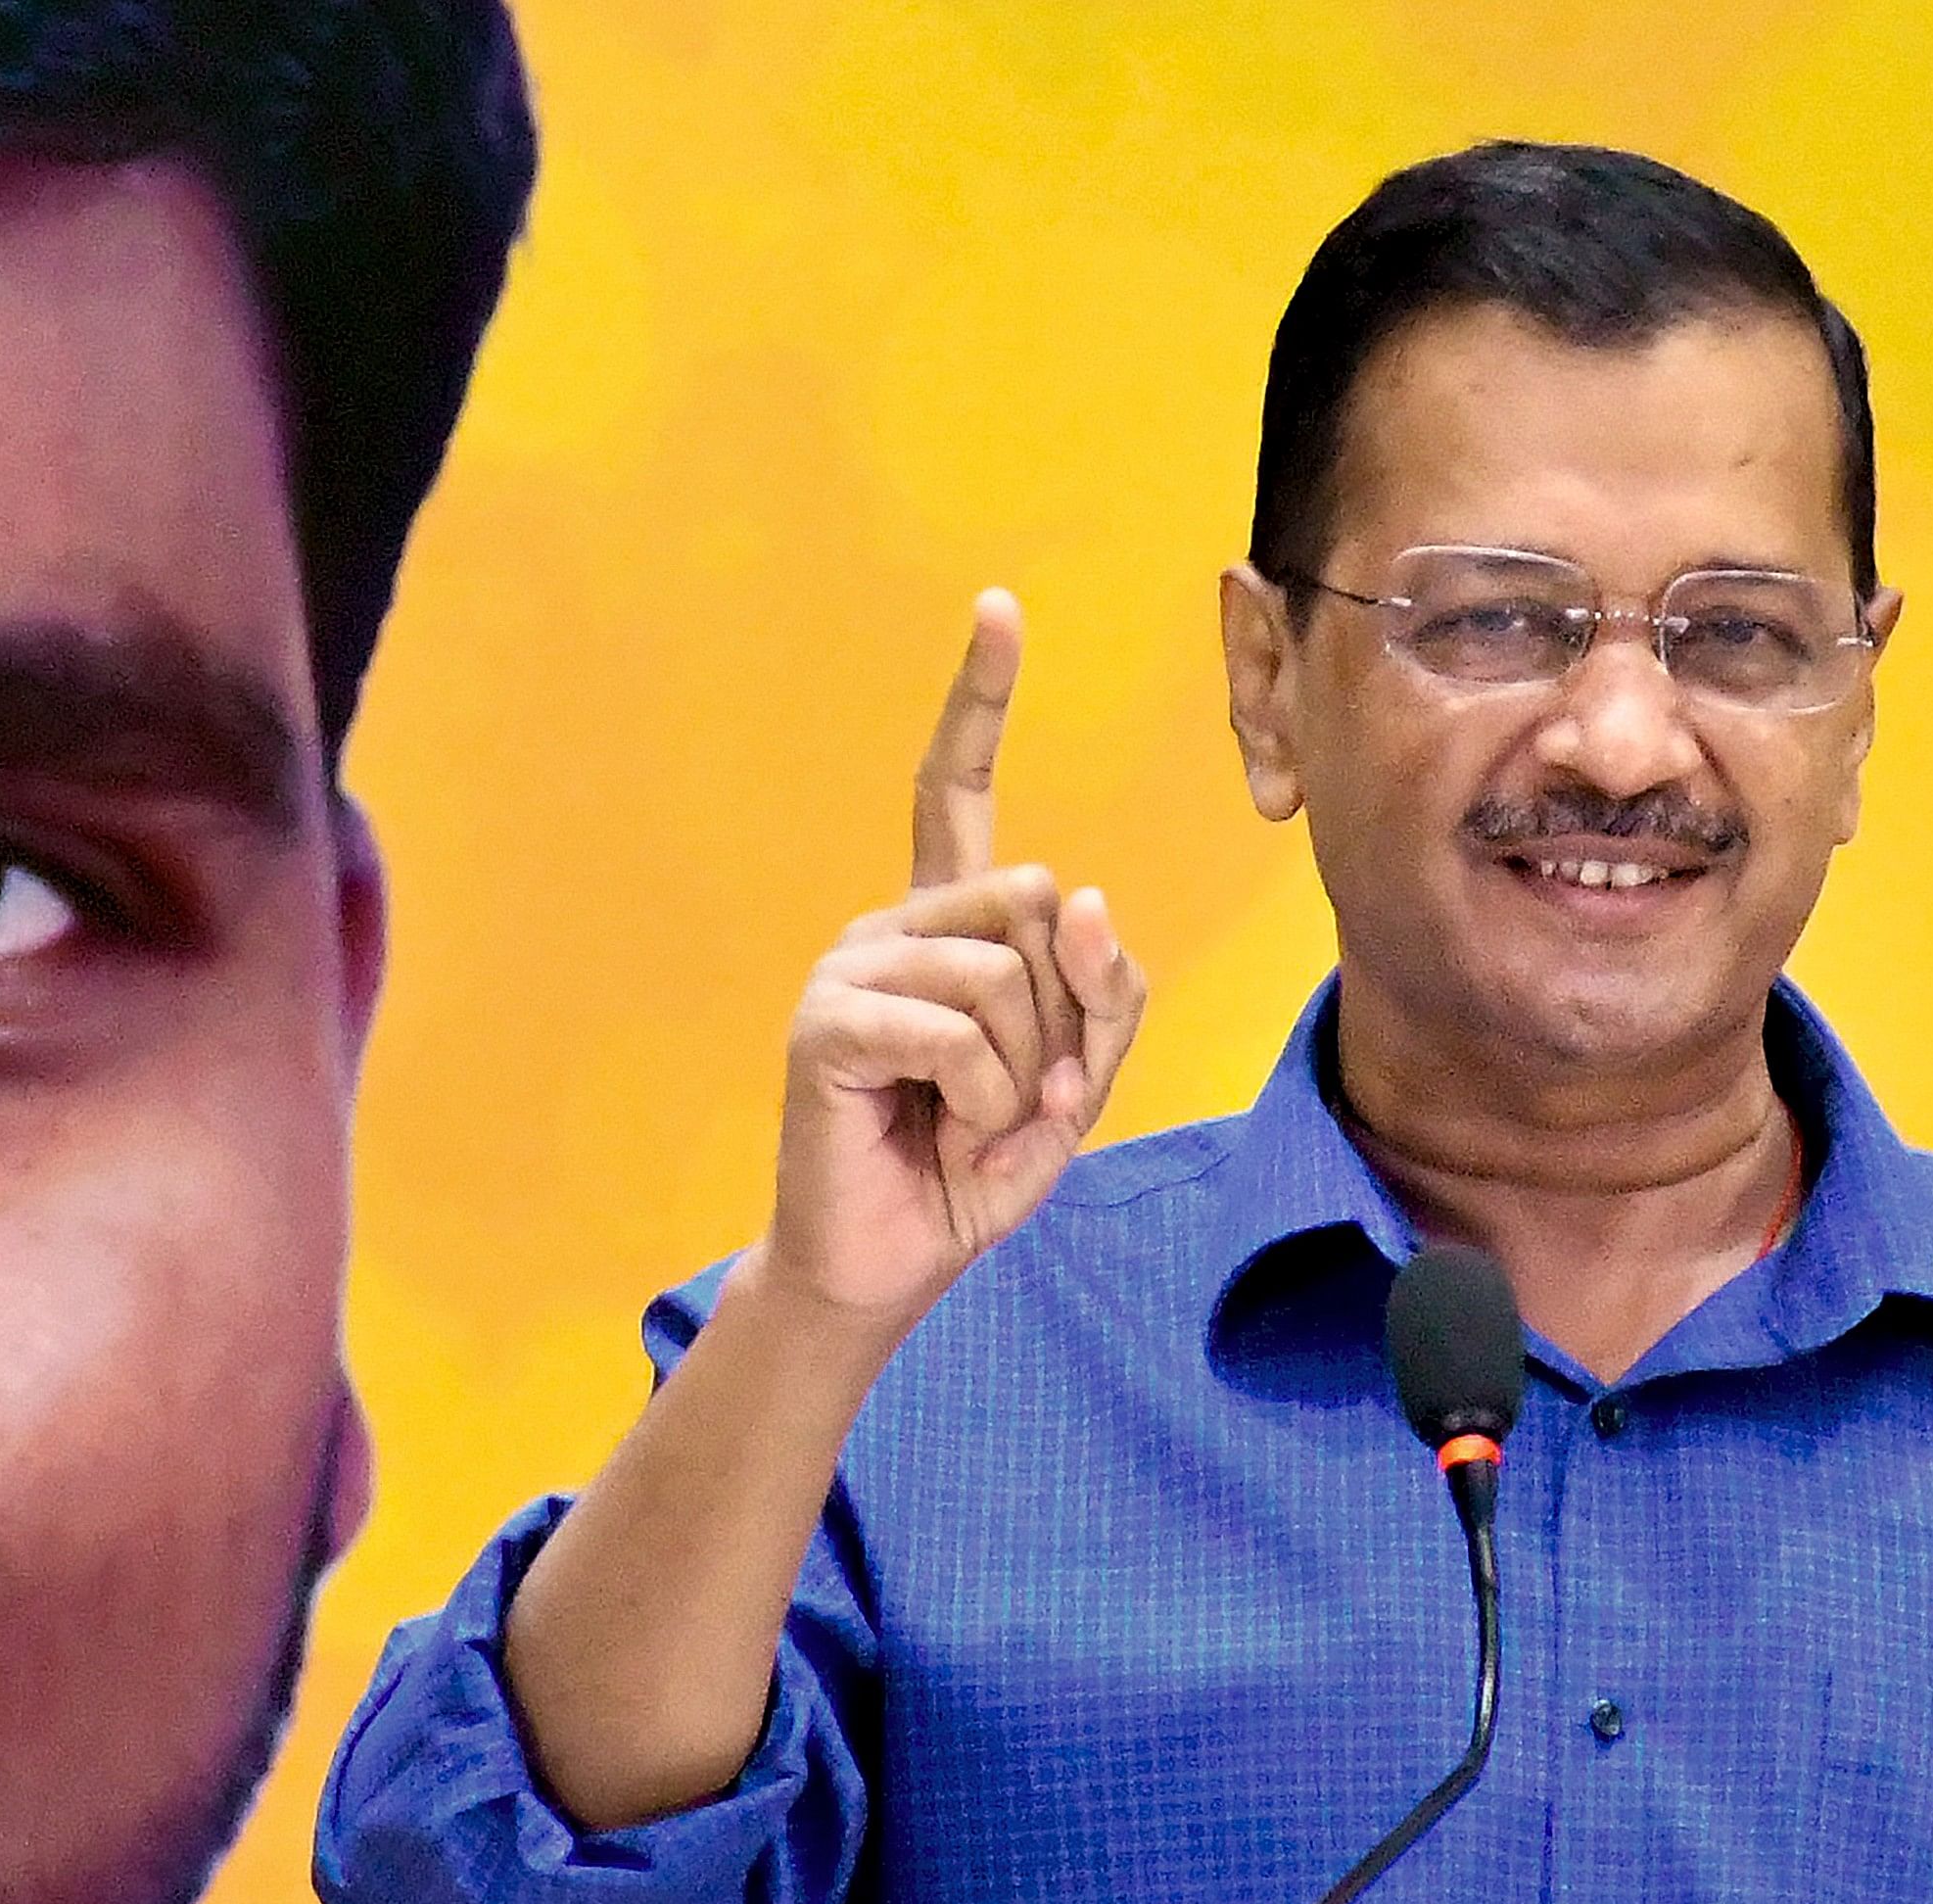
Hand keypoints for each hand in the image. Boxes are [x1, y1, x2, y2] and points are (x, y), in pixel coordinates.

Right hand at [746, 591, 1145, 1336]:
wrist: (888, 1264)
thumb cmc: (973, 1167)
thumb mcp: (1077, 1082)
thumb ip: (1104, 996)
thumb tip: (1086, 901)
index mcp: (947, 924)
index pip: (959, 789)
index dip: (978, 699)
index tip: (998, 608)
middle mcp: (893, 924)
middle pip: (1042, 901)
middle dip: (1064, 1016)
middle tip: (1010, 1091)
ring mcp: (852, 964)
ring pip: (1009, 974)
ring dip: (1024, 1074)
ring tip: (971, 1121)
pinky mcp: (828, 1020)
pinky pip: (962, 1034)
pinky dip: (986, 1102)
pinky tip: (941, 1132)